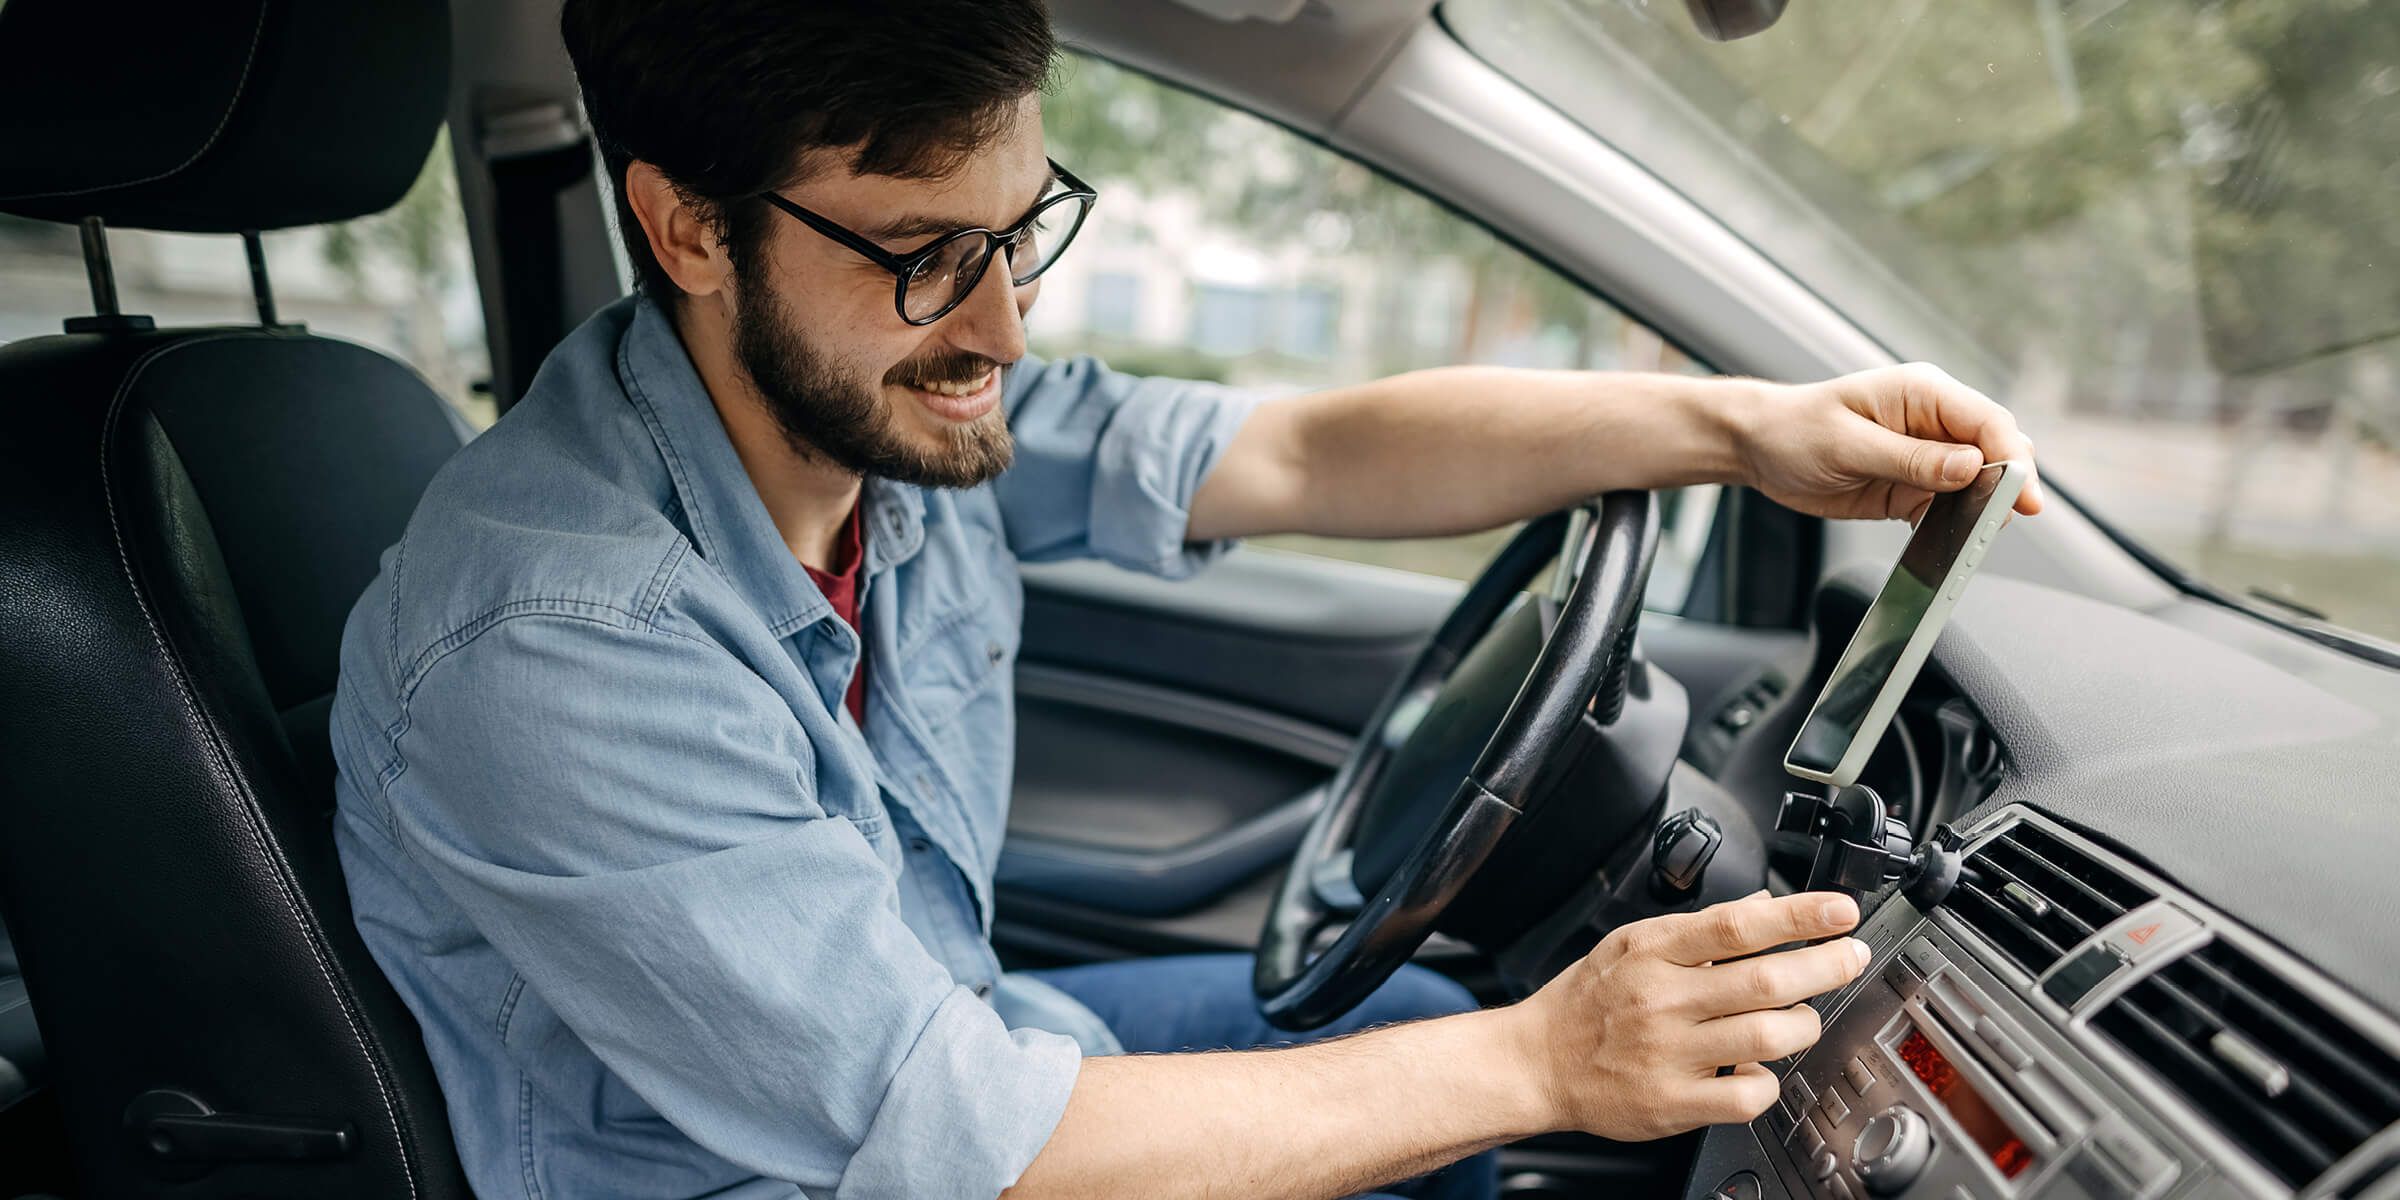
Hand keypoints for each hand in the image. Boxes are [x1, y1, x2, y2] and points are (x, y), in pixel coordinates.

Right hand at [1505, 891, 1867, 1141]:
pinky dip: (1769, 1083)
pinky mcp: (1672, 1102)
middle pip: (1766, 981)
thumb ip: (1701, 928)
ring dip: (1804, 1026)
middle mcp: (1663, 1000)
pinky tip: (1762, 1072)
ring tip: (1806, 1018)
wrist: (1537, 1062)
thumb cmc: (1588, 1001)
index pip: (1739, 926)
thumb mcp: (1633, 944)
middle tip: (1851, 957)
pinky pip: (1746, 1096)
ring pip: (1767, 1038)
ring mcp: (1669, 1053)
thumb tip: (1763, 905)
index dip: (1799, 915)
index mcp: (1654, 952)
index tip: (1840, 911)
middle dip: (1826, 965)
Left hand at [1733, 363, 2043, 521]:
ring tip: (1973, 536)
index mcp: (1923, 392)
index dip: (2013, 458)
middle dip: (2005, 486)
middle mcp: (1932, 422)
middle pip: (1995, 452)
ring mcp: (1925, 456)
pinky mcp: (1912, 488)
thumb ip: (1910, 458)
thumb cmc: (1794, 430)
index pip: (1988, 421)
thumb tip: (1969, 466)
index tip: (2023, 496)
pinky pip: (1948, 508)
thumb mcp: (1848, 445)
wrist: (1757, 448)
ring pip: (1977, 484)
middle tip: (1999, 522)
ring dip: (1980, 509)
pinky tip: (1947, 540)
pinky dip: (1954, 525)